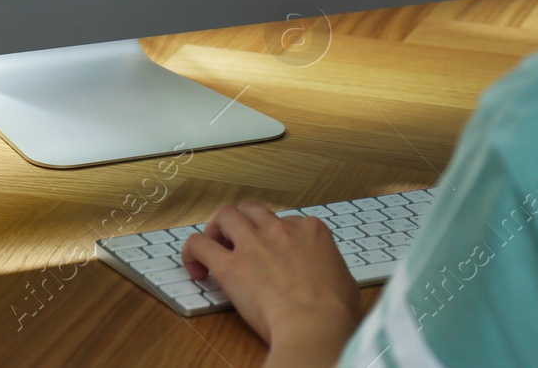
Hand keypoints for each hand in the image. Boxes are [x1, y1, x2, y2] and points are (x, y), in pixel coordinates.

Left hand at [181, 201, 360, 351]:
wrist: (315, 327)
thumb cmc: (333, 314)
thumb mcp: (345, 282)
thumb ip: (331, 269)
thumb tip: (329, 276)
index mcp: (311, 231)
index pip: (287, 221)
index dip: (277, 237)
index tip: (274, 254)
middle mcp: (281, 229)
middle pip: (254, 210)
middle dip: (244, 223)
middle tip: (240, 243)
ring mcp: (254, 243)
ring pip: (226, 214)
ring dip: (217, 228)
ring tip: (215, 247)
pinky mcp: (230, 264)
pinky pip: (199, 243)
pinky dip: (192, 251)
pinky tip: (196, 268)